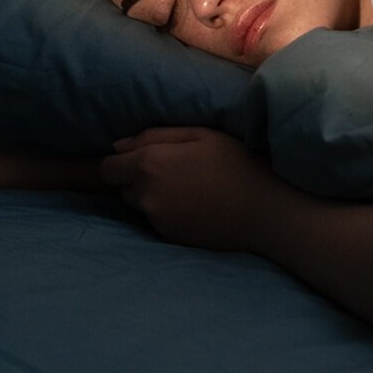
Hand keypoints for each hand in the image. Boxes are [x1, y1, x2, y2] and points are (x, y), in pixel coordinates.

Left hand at [100, 126, 284, 250]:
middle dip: (139, 180)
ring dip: (154, 197)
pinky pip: (159, 222)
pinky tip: (196, 206)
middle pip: (124, 188)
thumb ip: (153, 136)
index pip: (108, 168)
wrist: (265, 210)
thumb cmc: (236, 163)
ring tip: (189, 189)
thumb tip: (118, 146)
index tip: (141, 158)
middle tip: (174, 172)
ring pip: (142, 206)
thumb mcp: (199, 134)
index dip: (120, 162)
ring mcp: (158, 221)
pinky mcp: (171, 238)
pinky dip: (170, 214)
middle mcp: (147, 196)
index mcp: (150, 164)